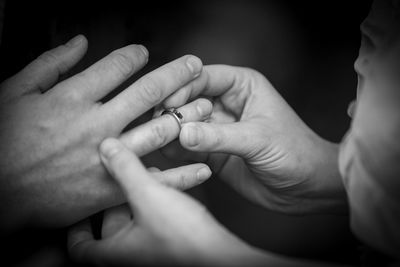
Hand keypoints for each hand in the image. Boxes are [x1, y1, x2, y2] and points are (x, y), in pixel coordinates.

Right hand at [0, 35, 210, 231]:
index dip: (136, 55)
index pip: (117, 66)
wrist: (0, 193)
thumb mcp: (14, 92)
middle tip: (195, 66)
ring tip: (206, 106)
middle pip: (148, 93)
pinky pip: (154, 178)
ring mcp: (108, 156)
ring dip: (186, 116)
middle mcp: (97, 124)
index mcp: (73, 97)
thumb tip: (80, 42)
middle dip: (177, 76)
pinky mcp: (112, 186)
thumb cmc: (5, 141)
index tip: (145, 53)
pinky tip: (203, 165)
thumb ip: (49, 64)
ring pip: (158, 131)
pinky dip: (182, 173)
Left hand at [68, 138, 272, 266]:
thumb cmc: (183, 238)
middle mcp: (130, 256)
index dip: (73, 228)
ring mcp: (151, 252)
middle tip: (115, 179)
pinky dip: (155, 204)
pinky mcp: (170, 245)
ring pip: (135, 223)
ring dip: (138, 199)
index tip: (77, 209)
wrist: (223, 257)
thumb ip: (126, 170)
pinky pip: (154, 222)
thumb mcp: (149, 197)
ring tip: (147, 175)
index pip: (78, 248)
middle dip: (112, 202)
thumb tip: (106, 146)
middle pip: (108, 229)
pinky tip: (168, 184)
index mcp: (115, 253)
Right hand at [162, 65, 347, 213]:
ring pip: (182, 123)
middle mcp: (224, 103)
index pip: (201, 76)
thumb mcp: (257, 139)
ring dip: (171, 131)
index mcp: (240, 85)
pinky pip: (185, 147)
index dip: (181, 87)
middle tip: (165, 126)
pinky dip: (175, 150)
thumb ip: (219, 137)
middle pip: (186, 99)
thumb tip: (182, 132)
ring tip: (163, 141)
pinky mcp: (210, 152)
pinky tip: (172, 155)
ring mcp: (215, 128)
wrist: (305, 187)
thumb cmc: (293, 153)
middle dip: (174, 111)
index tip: (166, 102)